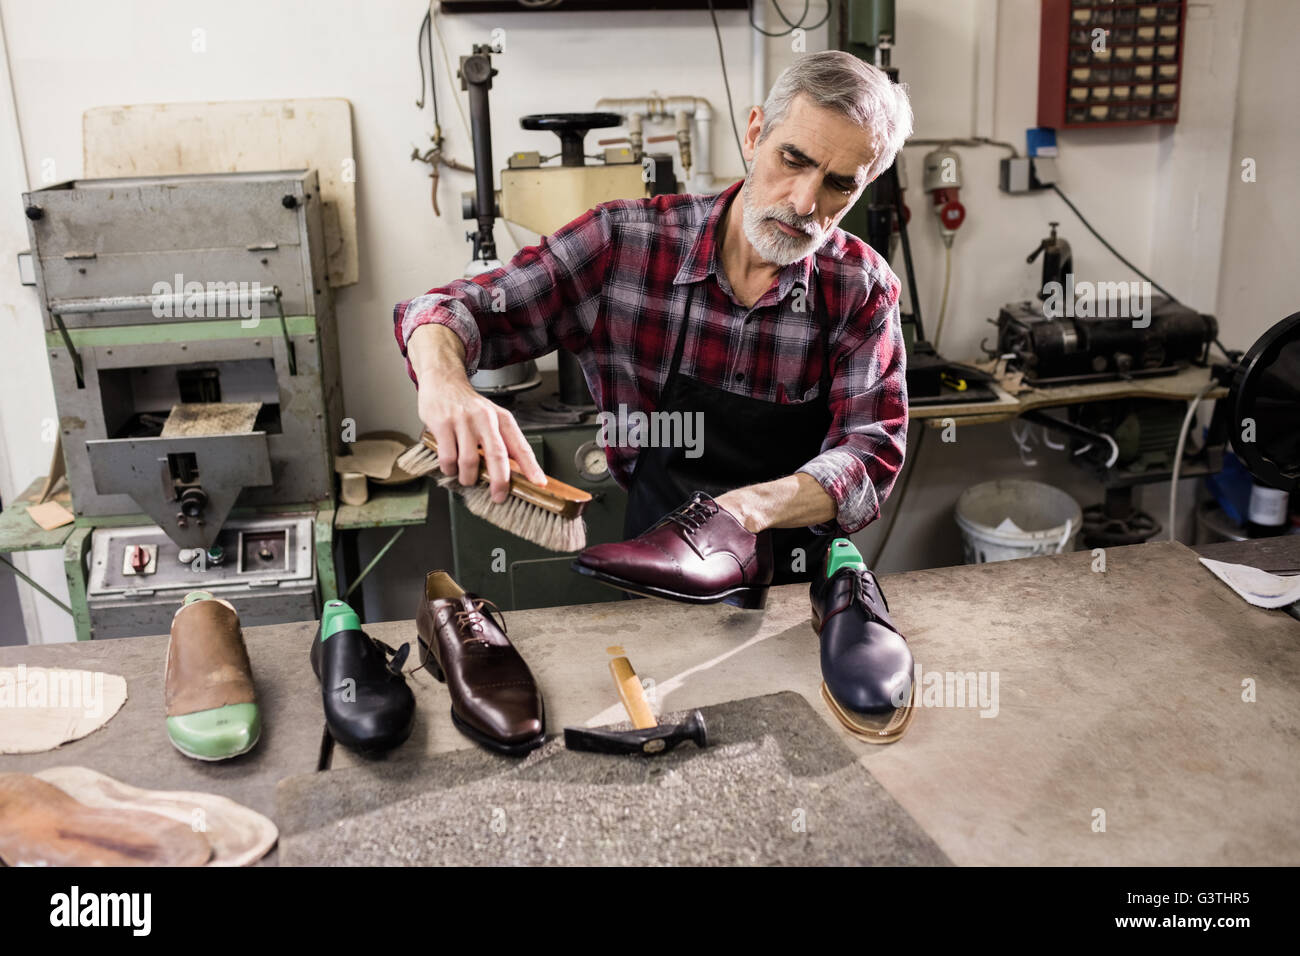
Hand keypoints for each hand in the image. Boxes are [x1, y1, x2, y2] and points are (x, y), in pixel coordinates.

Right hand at [417, 379, 547, 502]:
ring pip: (469, 462)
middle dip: (499, 482)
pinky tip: (450, 468)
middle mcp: (485, 418)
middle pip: (497, 456)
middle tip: (498, 496)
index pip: (520, 446)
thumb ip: (504, 442)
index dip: (531, 467)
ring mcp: (463, 420)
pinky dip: (449, 469)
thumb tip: (518, 472)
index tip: (538, 483)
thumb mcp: (493, 418)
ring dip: (468, 478)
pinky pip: (448, 458)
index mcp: (502, 419)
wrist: (444, 381)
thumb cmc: (470, 406)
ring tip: (467, 479)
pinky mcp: (442, 424)